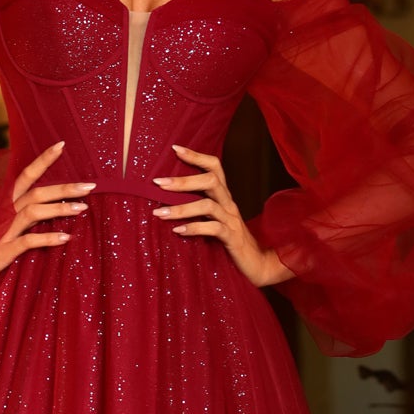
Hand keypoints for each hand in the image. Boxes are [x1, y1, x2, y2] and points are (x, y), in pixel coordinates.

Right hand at [0, 142, 94, 290]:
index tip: (62, 144)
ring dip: (60, 208)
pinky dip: (48, 238)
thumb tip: (51, 207)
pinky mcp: (3, 250)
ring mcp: (4, 230)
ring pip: (34, 211)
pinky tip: (66, 238)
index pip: (27, 175)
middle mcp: (5, 212)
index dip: (44, 159)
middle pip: (38, 192)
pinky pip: (28, 241)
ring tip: (83, 209)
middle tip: (91, 186)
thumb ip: (23, 216)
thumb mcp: (5, 228)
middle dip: (65, 188)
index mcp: (6, 204)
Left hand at [153, 145, 291, 287]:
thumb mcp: (212, 219)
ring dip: (182, 208)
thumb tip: (165, 200)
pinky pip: (213, 229)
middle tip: (158, 183)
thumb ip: (197, 208)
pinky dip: (194, 228)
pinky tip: (178, 231)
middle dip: (183, 181)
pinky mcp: (232, 238)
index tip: (175, 149)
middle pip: (211, 180)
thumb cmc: (228, 240)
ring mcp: (232, 220)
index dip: (196, 156)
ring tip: (159, 213)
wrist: (255, 264)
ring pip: (208, 205)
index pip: (214, 167)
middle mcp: (229, 204)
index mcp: (224, 196)